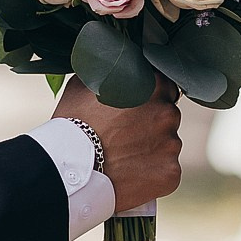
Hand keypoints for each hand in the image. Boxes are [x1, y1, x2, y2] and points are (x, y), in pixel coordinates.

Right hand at [53, 75, 181, 211]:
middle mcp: (168, 113)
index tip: (133, 109)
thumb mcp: (84, 85)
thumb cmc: (72, 125)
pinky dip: (152, 172)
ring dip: (152, 148)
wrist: (68, 169)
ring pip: (167, 144)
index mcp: (154, 86)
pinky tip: (130, 173)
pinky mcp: (170, 173)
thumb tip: (113, 67)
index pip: (164, 87)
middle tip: (125, 134)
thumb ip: (110, 73)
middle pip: (167, 116)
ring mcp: (172, 145)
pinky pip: (166, 170)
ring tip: (124, 156)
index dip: (148, 98)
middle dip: (151, 124)